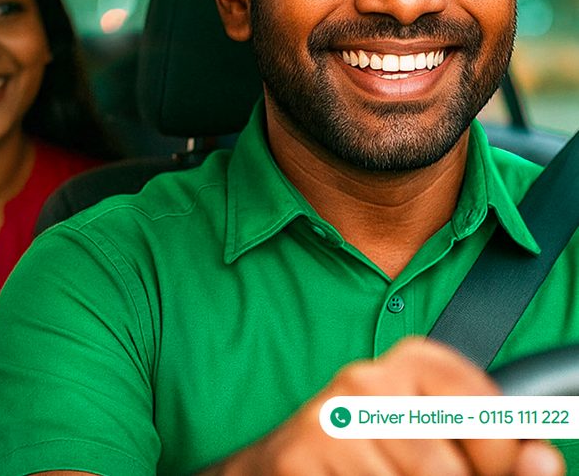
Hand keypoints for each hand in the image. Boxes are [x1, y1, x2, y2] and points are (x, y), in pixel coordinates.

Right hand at [215, 338, 564, 475]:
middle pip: (445, 469)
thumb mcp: (440, 438)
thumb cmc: (375, 453)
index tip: (479, 468)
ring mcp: (328, 417)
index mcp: (414, 359)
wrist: (282, 466)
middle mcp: (368, 379)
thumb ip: (499, 451)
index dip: (497, 461)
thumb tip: (543, 461)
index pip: (488, 417)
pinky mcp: (299, 456)